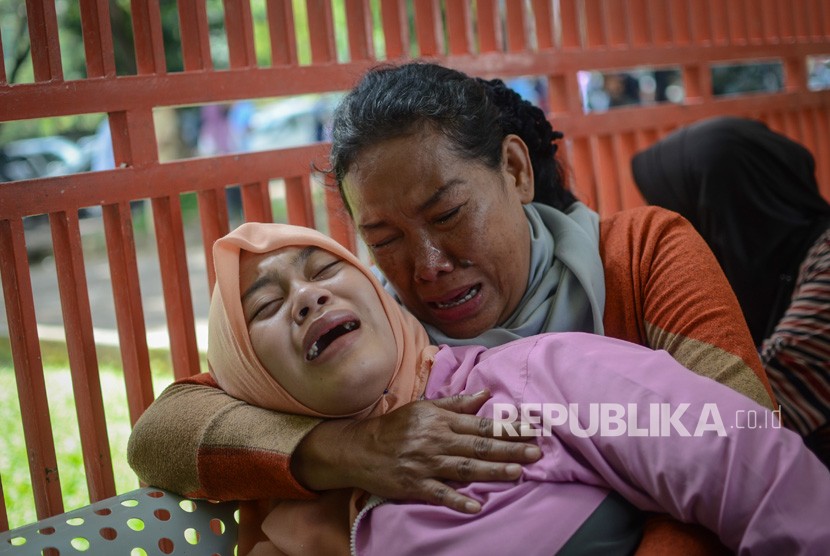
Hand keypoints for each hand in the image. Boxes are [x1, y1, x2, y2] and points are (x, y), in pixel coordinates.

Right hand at [291, 390, 540, 512]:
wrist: (360, 449)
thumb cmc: (395, 427)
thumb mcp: (424, 408)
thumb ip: (456, 403)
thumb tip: (485, 394)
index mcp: (440, 420)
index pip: (481, 423)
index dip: (508, 427)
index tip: (531, 429)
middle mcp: (436, 440)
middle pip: (479, 445)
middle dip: (509, 449)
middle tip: (535, 452)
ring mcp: (426, 463)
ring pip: (465, 467)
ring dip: (492, 471)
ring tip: (517, 473)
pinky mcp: (415, 484)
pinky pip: (439, 493)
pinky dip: (457, 500)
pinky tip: (475, 506)